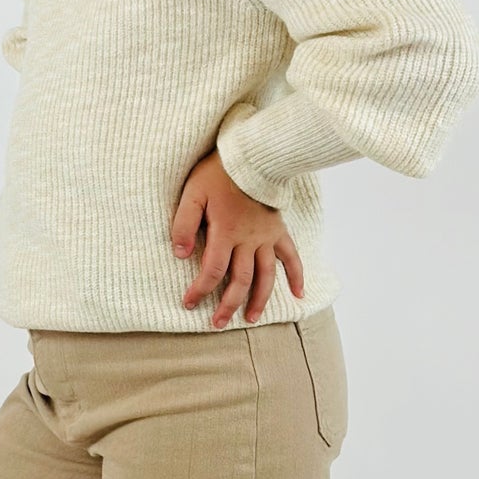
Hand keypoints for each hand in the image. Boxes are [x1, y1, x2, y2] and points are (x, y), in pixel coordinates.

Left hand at [170, 148, 304, 326]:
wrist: (251, 155)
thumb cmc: (217, 174)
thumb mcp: (192, 194)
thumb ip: (184, 224)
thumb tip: (180, 255)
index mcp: (226, 232)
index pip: (213, 271)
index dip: (200, 290)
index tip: (189, 303)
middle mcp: (249, 240)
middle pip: (240, 280)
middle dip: (228, 304)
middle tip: (218, 323)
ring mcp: (266, 237)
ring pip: (266, 276)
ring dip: (259, 300)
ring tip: (251, 318)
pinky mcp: (278, 230)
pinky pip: (291, 256)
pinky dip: (296, 276)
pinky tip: (298, 294)